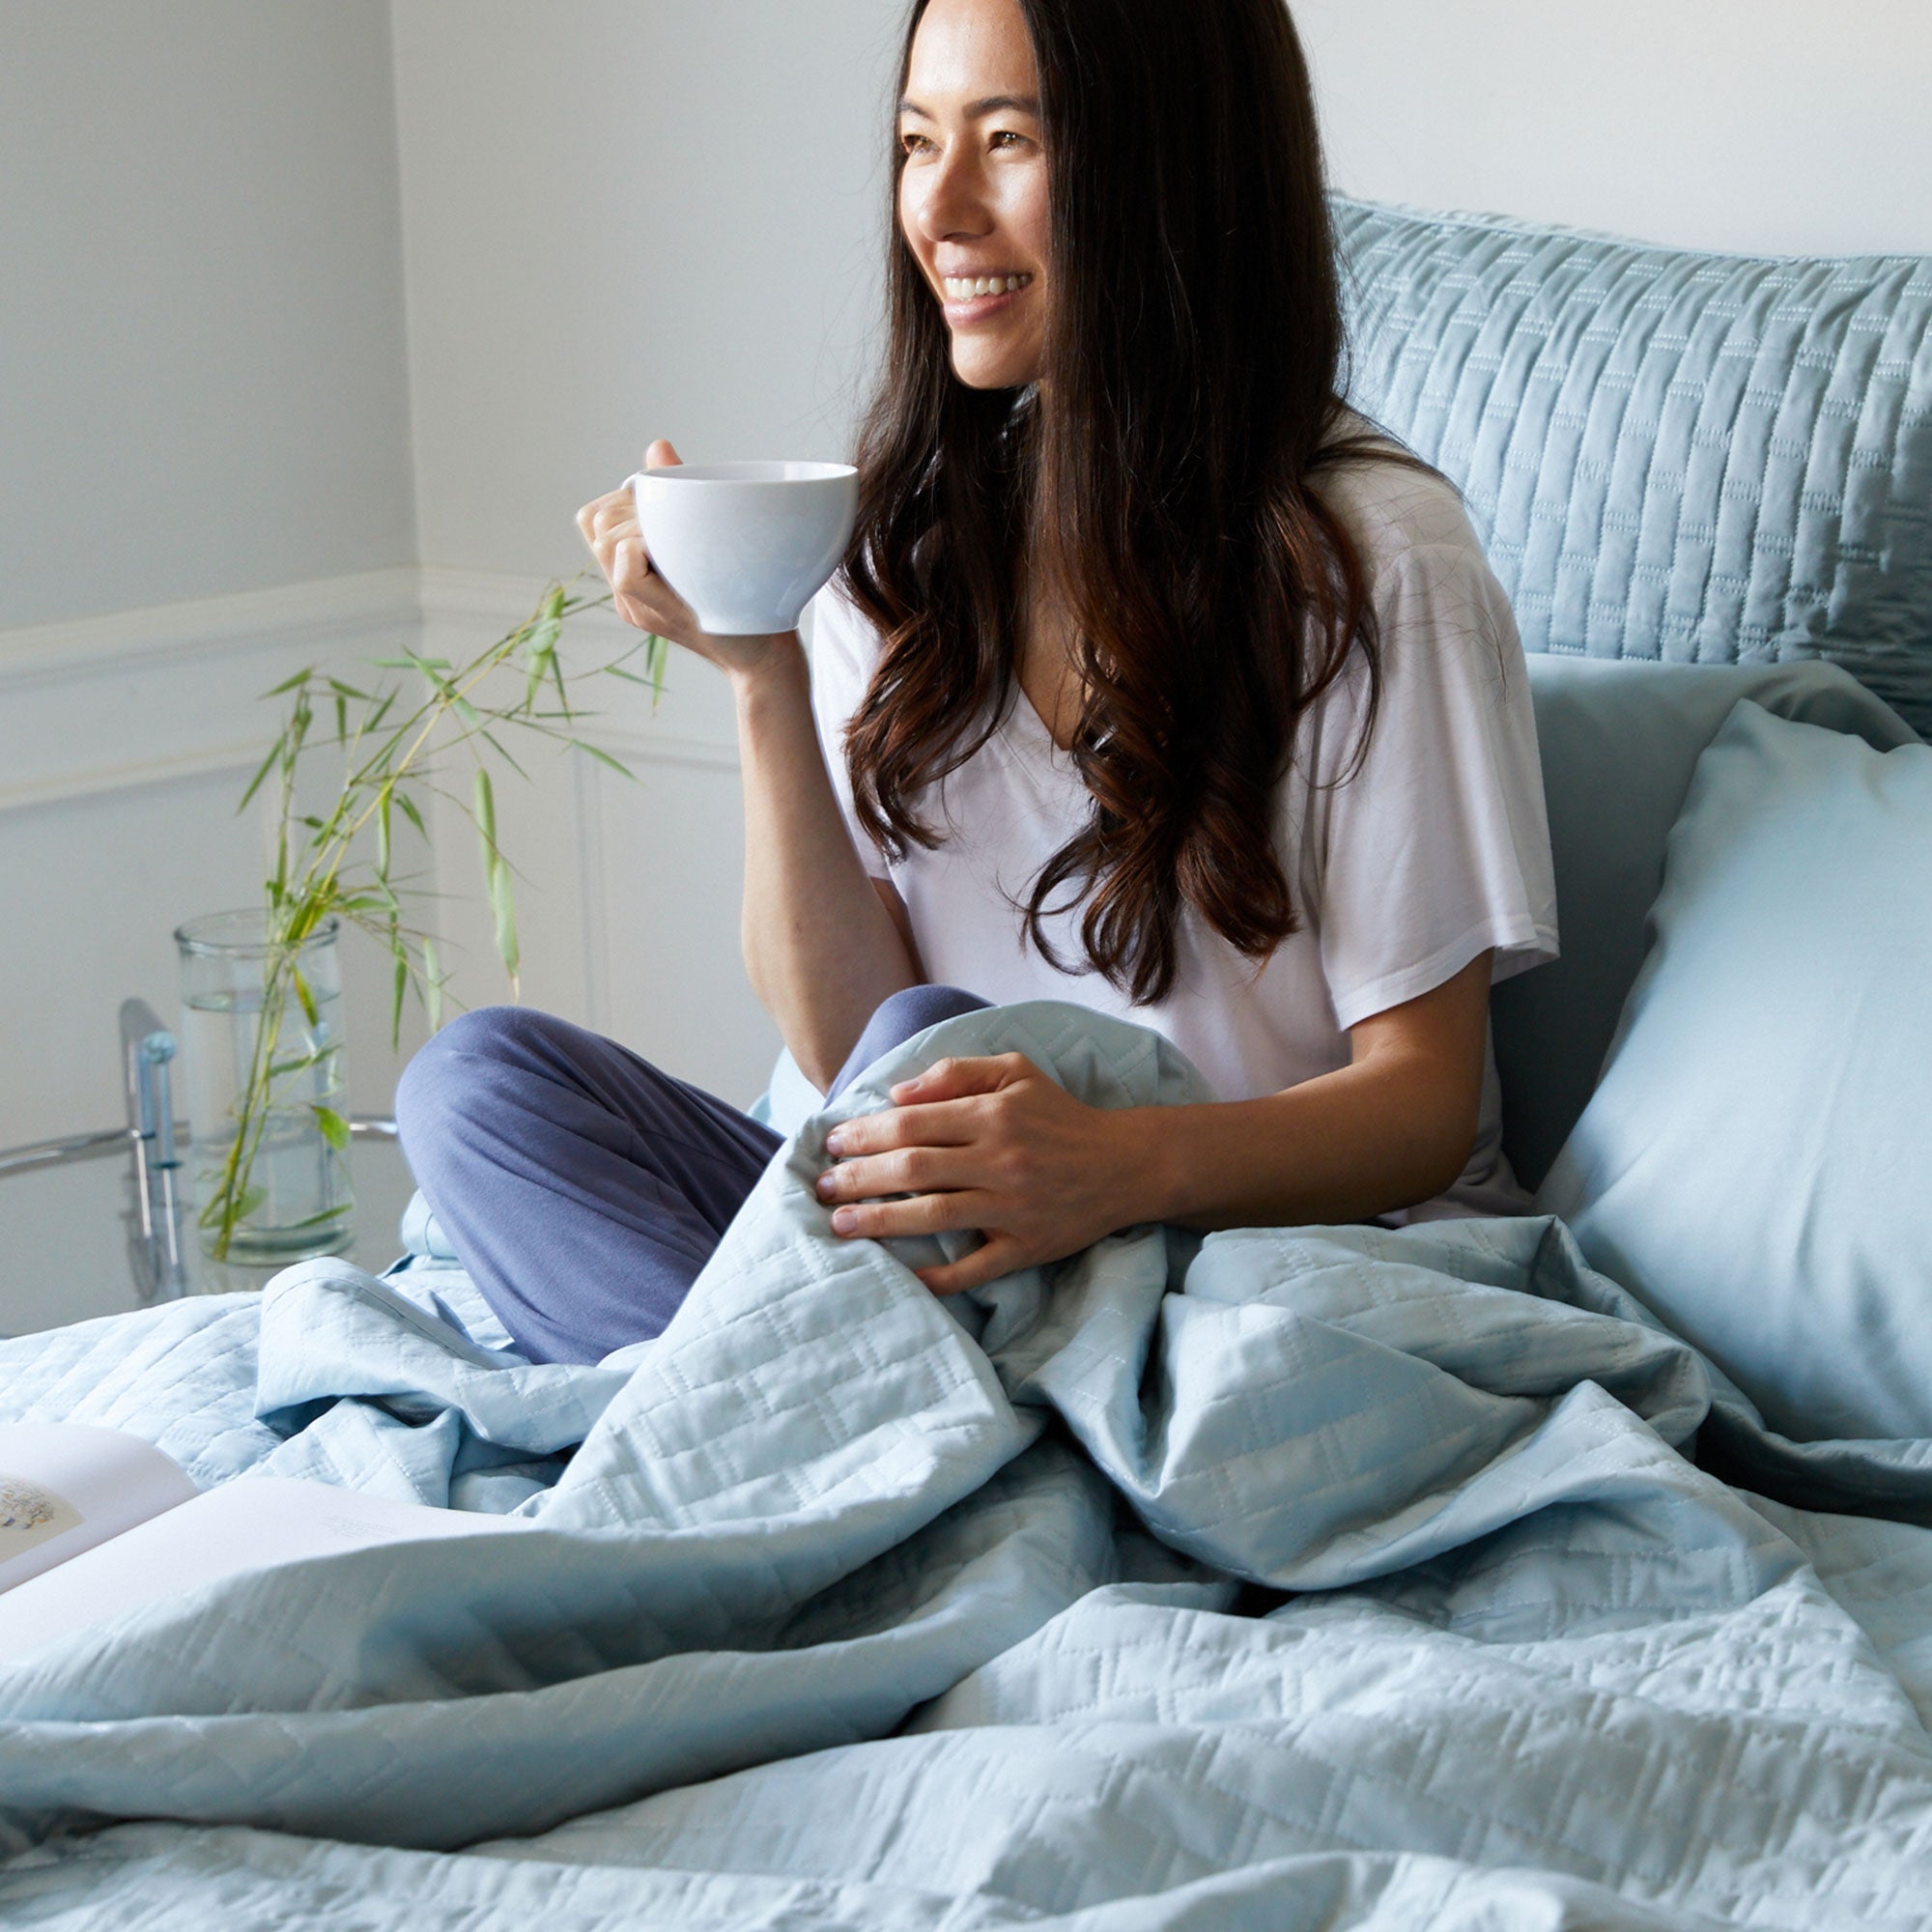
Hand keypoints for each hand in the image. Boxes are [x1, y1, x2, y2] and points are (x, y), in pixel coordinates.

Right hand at [575, 439, 798, 680]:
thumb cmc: (745, 597)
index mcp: (631, 571)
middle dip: (634, 507)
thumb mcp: (708, 539)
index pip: (593, 517)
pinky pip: (628, 569)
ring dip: (644, 525)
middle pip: (596, 522)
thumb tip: (657, 447)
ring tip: (681, 544)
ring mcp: (636, 606)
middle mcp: (625, 591)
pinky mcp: (656, 615)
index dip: (623, 498)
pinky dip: (649, 549)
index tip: (663, 509)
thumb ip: (679, 498)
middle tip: (676, 527)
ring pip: (608, 541)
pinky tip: (680, 557)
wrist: (767, 655)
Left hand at [815, 1052, 1146, 1294]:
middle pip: (912, 1169)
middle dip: (858, 1178)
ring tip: (839, 1224)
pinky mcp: (1026, 1247)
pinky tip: (901, 1276)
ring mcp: (1012, 1207)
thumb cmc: (1060, 1115)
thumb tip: (897, 1095)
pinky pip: (974, 1268)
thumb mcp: (1015, 1072)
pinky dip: (936, 1277)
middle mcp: (1000, 1159)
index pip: (912, 1124)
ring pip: (932, 1216)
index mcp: (993, 1115)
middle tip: (822, 1186)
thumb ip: (955, 1073)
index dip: (865, 1133)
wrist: (1125, 1164)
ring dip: (879, 1222)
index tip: (833, 1143)